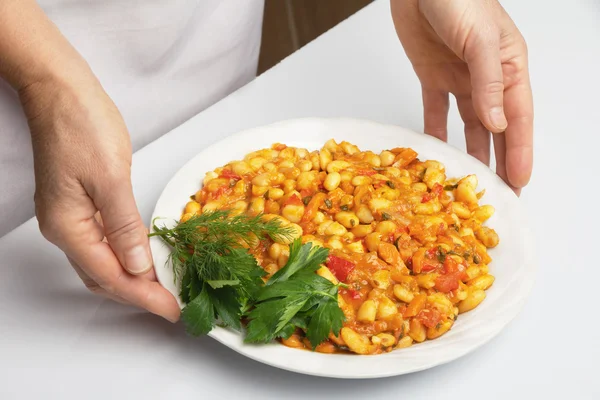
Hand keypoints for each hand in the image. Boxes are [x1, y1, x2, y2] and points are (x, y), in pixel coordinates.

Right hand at [19, 72, 179, 321]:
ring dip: (134, 279)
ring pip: (103, 263)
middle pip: (104, 276)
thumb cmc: (82, 126)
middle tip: (173, 304)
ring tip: (165, 288)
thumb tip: (138, 266)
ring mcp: (72, 217)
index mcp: (68, 225)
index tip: (171, 309)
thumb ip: (124, 225)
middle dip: (139, 294)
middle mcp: (66, 228)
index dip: (143, 296)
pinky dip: (127, 257)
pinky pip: (105, 243)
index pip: (110, 275)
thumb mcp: (109, 176)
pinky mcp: (82, 205)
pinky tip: (146, 258)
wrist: (62, 92)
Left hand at [391, 0, 532, 192]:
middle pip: (496, 127)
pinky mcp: (432, 76)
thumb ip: (489, 82)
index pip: (519, 117)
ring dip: (469, 152)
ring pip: (468, 125)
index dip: (520, 150)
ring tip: (469, 182)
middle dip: (499, 160)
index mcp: (509, 68)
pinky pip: (435, 111)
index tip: (519, 181)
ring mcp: (459, 78)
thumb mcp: (482, 39)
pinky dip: (435, 132)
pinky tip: (435, 153)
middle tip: (499, 193)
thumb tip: (497, 123)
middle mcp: (487, 78)